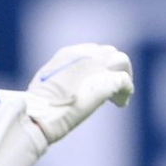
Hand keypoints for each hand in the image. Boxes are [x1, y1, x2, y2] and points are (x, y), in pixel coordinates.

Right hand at [19, 43, 133, 144]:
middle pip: (109, 53)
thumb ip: (64, 79)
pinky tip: (120, 104)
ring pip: (122, 61)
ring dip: (124, 78)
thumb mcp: (49, 85)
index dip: (99, 66)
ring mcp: (96, 66)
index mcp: (67, 54)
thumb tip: (74, 88)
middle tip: (110, 92)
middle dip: (113, 70)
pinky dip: (126, 92)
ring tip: (117, 98)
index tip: (96, 82)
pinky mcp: (107, 81)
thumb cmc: (39, 107)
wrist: (39, 115)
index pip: (93, 51)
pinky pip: (125, 81)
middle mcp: (84, 54)